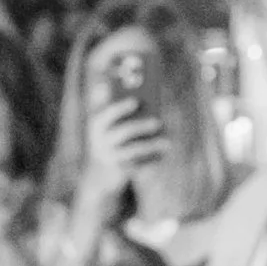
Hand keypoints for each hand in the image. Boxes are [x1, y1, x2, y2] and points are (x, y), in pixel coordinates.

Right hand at [78, 88, 163, 207]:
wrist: (102, 170)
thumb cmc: (111, 135)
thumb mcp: (110, 120)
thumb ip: (120, 104)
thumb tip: (136, 94)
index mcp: (99, 123)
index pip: (108, 113)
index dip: (121, 107)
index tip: (136, 101)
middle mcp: (102, 140)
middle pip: (123, 132)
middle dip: (141, 126)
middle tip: (158, 122)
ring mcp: (111, 156)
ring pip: (133, 151)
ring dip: (151, 145)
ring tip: (168, 142)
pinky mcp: (121, 170)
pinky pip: (139, 165)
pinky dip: (153, 159)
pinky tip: (163, 154)